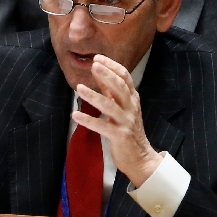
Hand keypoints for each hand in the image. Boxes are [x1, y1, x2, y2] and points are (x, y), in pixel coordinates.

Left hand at [74, 55, 162, 187]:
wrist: (141, 158)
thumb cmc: (129, 131)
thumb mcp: (122, 108)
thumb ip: (111, 92)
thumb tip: (100, 73)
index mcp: (132, 99)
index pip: (125, 77)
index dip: (112, 66)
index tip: (98, 58)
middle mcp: (131, 108)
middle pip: (120, 87)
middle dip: (107, 74)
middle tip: (94, 64)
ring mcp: (126, 122)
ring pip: (110, 106)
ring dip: (93, 96)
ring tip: (79, 88)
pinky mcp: (120, 136)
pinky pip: (103, 126)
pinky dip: (88, 120)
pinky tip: (75, 115)